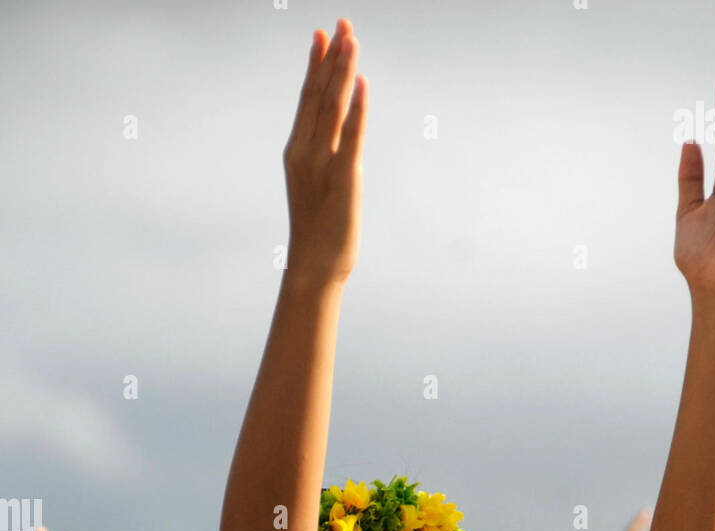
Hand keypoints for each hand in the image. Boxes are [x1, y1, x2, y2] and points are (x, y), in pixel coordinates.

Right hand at [283, 18, 367, 286]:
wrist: (314, 266)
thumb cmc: (317, 231)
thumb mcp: (316, 186)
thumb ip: (324, 159)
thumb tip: (336, 141)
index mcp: (296, 151)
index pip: (307, 99)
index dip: (316, 65)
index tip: (322, 35)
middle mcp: (305, 151)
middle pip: (319, 94)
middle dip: (332, 57)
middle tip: (342, 23)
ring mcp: (322, 163)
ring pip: (333, 107)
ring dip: (343, 71)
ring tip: (352, 38)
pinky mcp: (343, 177)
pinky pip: (351, 135)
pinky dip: (357, 107)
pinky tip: (362, 81)